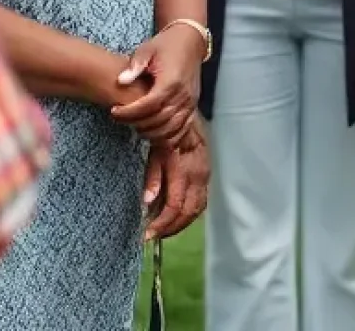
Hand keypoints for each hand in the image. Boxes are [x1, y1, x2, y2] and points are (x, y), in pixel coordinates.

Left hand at [112, 24, 204, 145]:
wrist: (189, 41)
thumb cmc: (166, 45)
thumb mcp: (147, 49)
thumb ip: (135, 65)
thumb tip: (121, 81)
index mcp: (171, 81)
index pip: (148, 105)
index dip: (130, 112)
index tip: (114, 111)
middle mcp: (183, 95)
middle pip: (159, 120)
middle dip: (137, 124)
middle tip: (121, 119)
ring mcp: (190, 102)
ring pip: (170, 129)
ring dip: (151, 133)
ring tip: (135, 126)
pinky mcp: (193, 106)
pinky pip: (182, 129)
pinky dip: (168, 137)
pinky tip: (154, 134)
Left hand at [143, 124, 209, 240]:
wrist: (185, 117)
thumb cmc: (165, 134)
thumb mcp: (154, 152)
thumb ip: (152, 177)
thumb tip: (147, 202)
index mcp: (185, 169)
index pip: (175, 205)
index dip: (161, 224)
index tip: (147, 235)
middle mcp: (200, 175)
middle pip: (188, 212)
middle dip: (170, 228)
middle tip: (153, 236)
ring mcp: (206, 176)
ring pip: (197, 209)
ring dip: (180, 224)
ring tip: (163, 230)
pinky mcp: (207, 176)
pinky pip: (200, 201)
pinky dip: (188, 214)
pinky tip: (175, 218)